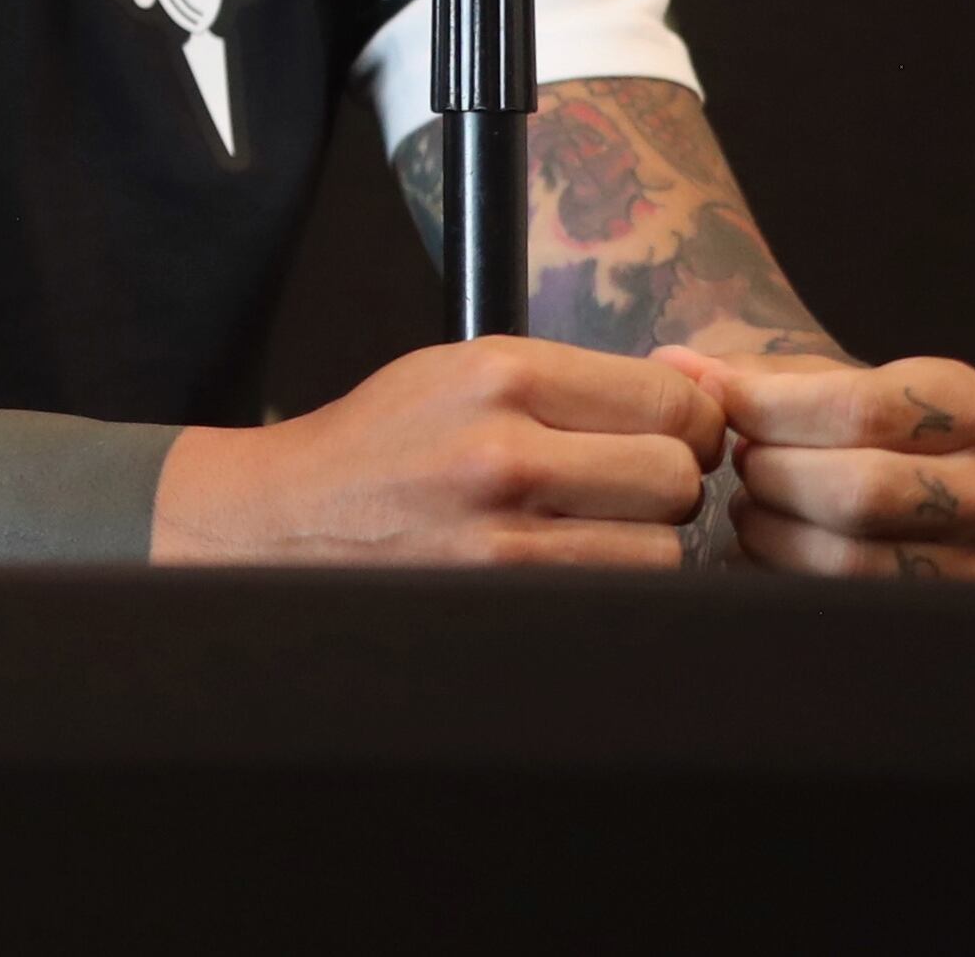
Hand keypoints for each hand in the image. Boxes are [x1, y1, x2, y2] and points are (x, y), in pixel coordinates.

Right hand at [153, 336, 724, 567]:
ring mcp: (504, 538)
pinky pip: (614, 599)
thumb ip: (568, 379)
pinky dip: (606, 588)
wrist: (281, 520)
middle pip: (677, 477)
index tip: (667, 436)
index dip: (689, 424)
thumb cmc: (380, 446)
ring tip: (582, 531)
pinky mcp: (503, 601)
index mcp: (499, 373)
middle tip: (621, 488)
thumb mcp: (457, 373)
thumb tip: (693, 397)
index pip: (672, 401)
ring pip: (661, 551)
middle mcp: (505, 451)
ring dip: (637, 545)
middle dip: (664, 485)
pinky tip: (565, 567)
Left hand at [655, 347, 974, 578]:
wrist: (921, 502)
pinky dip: (779, 571)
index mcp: (969, 408)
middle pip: (857, 489)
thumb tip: (673, 366)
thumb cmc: (853, 430)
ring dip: (771, 527)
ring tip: (753, 502)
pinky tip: (765, 544)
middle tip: (743, 461)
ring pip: (848, 557)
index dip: (771, 408)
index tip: (719, 401)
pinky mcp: (941, 617)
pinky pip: (840, 602)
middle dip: (772, 473)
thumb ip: (748, 374)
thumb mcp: (820, 384)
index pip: (861, 408)